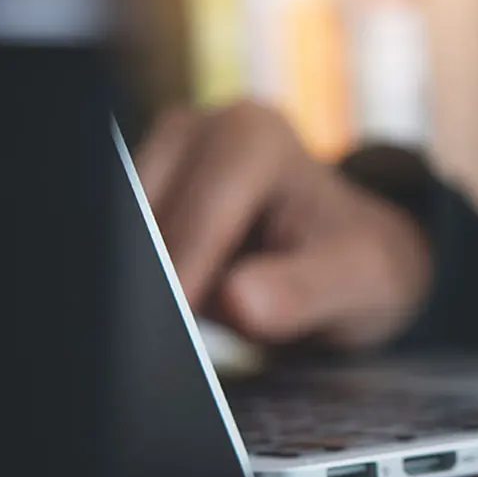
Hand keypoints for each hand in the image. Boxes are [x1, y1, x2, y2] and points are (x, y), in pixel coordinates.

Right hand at [137, 100, 432, 348]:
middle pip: (142, 225)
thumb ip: (303, 290)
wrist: (350, 255)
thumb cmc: (361, 263)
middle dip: (154, 287)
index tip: (171, 335)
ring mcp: (161, 156)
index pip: (193, 221)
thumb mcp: (358, 281)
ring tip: (176, 332)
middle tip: (165, 346)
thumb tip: (238, 301)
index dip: (180, 283)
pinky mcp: (142, 189)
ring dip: (139, 287)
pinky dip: (135, 284)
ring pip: (116, 236)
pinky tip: (163, 316)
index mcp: (252, 137)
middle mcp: (197, 130)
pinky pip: (117, 243)